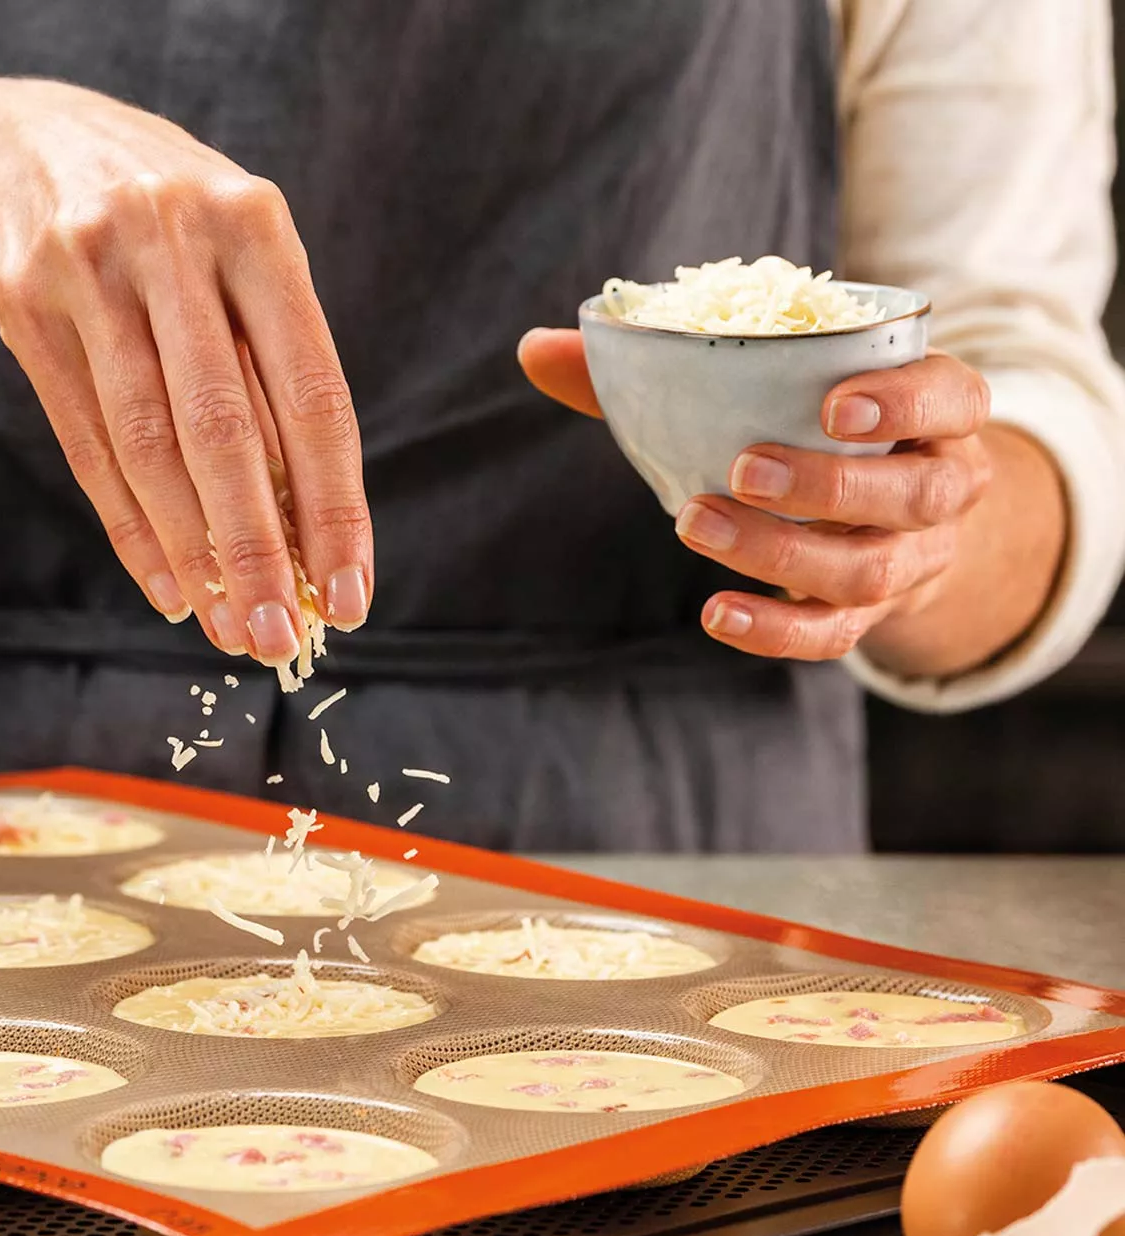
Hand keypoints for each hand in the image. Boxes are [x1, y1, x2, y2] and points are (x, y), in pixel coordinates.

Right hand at [0, 81, 370, 660]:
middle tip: (280, 639)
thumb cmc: (171, 228)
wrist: (22, 144)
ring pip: (147, 447)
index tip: (351, 593)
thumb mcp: (240, 258)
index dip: (335, 506)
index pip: (312, 394)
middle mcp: (172, 242)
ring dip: (194, 555)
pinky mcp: (26, 308)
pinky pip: (87, 445)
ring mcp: (89, 271)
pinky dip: (131, 528)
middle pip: (222, 432)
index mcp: (254, 228)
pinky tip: (169, 586)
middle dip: (259, 551)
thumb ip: (276, 369)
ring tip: (227, 628)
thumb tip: (312, 525)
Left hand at [518, 330, 993, 661]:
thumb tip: (535, 349)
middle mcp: (942, 486)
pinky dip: (775, 629)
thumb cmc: (809, 433)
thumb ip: (661, 369)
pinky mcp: (872, 617)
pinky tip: (717, 614)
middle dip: (828, 486)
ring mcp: (914, 559)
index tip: (832, 407)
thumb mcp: (770, 390)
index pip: (952, 396)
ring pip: (869, 569)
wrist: (888, 522)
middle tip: (743, 471)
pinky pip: (832, 635)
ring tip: (699, 527)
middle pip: (912, 493)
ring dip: (782, 552)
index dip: (904, 401)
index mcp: (936, 411)